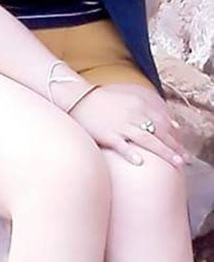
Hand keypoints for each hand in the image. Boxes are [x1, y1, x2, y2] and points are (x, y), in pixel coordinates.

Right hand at [69, 84, 189, 167]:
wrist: (78, 98)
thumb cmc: (103, 101)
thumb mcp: (128, 99)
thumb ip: (148, 109)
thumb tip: (171, 123)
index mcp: (138, 105)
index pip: (162, 121)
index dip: (174, 135)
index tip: (181, 147)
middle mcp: (133, 115)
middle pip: (159, 132)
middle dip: (174, 146)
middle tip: (184, 159)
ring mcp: (120, 126)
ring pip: (146, 139)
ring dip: (163, 151)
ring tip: (175, 162)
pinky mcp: (107, 135)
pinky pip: (121, 146)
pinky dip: (131, 153)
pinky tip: (140, 162)